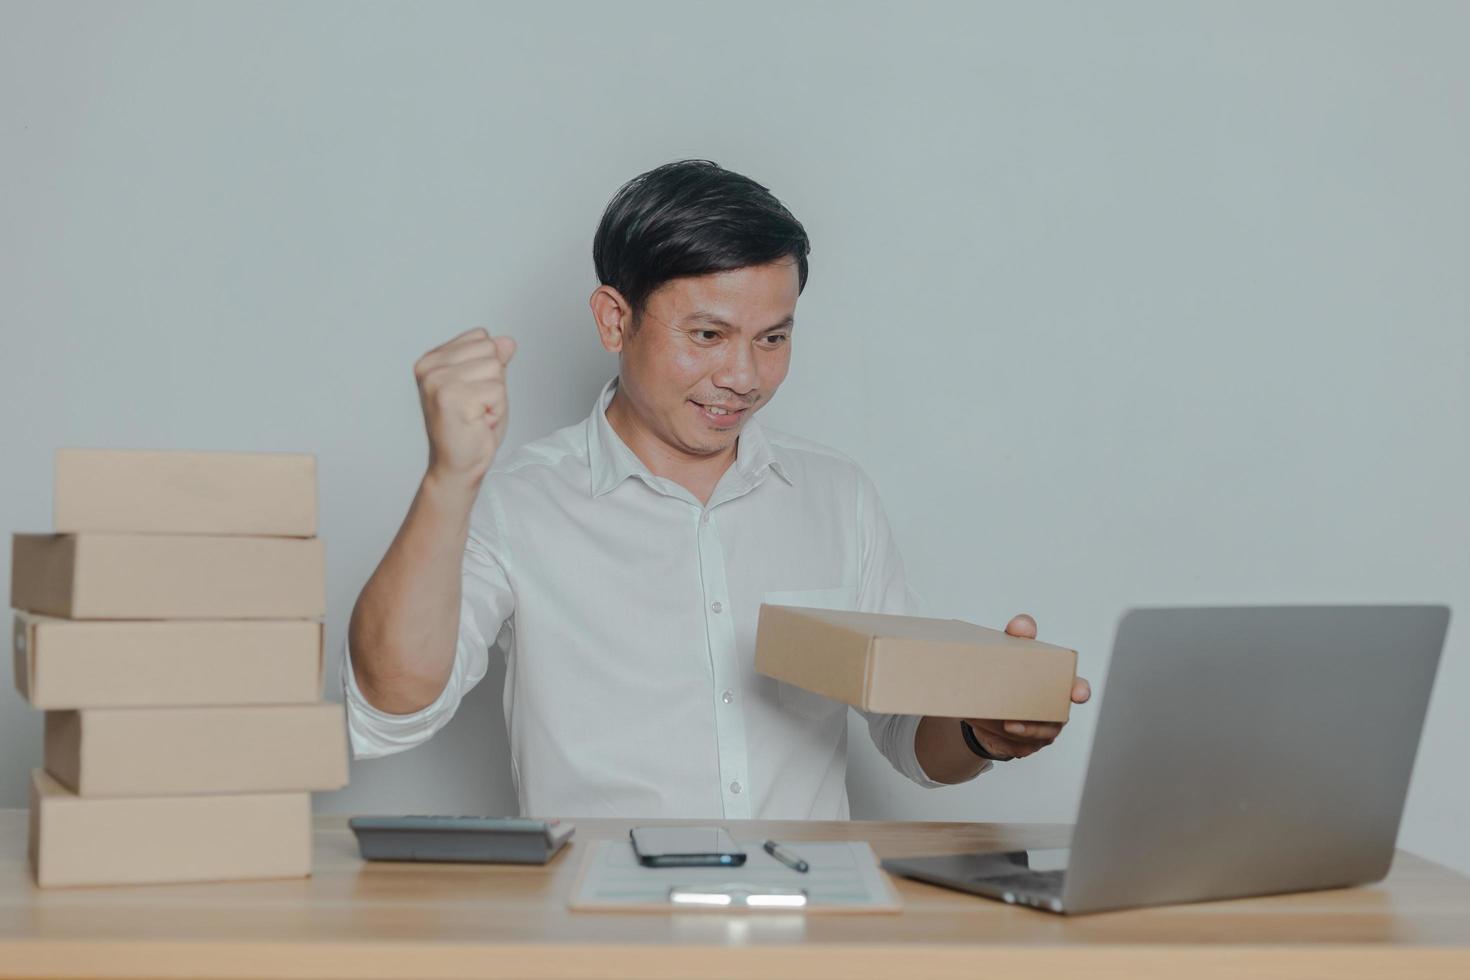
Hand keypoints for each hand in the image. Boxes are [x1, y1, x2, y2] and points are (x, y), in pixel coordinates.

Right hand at [414, 327, 517, 487]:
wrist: (457, 466)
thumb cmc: (469, 428)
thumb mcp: (486, 385)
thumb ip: (494, 360)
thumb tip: (507, 341)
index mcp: (431, 359)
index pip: (481, 337)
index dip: (488, 368)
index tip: (472, 393)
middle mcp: (429, 367)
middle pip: (490, 350)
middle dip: (494, 381)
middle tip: (476, 407)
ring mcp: (438, 381)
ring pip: (495, 368)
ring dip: (496, 397)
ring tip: (477, 415)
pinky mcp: (452, 398)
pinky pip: (498, 390)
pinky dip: (496, 410)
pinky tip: (478, 423)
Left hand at [962, 613, 1091, 760]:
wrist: (988, 704)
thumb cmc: (1010, 676)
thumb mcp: (1011, 651)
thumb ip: (1019, 636)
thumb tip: (1022, 625)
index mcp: (1058, 687)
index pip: (1077, 688)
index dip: (1080, 690)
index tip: (1077, 692)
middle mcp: (1055, 711)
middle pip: (1052, 722)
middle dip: (1034, 725)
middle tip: (1011, 723)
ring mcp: (1042, 732)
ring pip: (1030, 736)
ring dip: (1012, 731)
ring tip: (996, 723)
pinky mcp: (1025, 746)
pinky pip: (1014, 746)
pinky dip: (998, 739)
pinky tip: (987, 729)